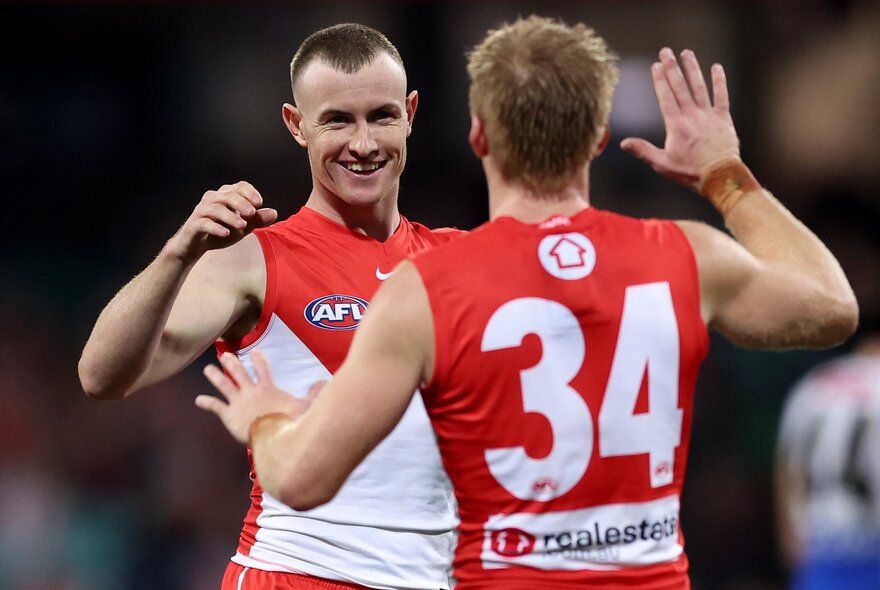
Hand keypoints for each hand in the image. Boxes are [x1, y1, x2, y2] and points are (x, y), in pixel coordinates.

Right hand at [166, 181, 277, 263]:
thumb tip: (274, 212)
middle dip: (241, 204)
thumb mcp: (243, 227)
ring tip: (242, 226)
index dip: (250, 193)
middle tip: (252, 213)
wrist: (195, 245)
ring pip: (216, 208)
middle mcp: (213, 199)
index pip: (240, 186)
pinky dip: (216, 227)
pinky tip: (226, 233)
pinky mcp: (194, 224)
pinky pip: (204, 223)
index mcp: (226, 195)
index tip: (259, 203)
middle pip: (228, 195)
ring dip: (230, 216)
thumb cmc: (221, 231)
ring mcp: (202, 210)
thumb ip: (257, 220)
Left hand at [195, 350, 318, 443]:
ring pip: (224, 385)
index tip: (254, 352)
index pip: (262, 369)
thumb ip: (314, 394)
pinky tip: (198, 399)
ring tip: (208, 368)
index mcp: (267, 389)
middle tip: (225, 355)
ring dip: (215, 376)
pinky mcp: (229, 415)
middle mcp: (251, 392)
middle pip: (239, 373)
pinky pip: (216, 407)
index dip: (258, 360)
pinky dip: (206, 403)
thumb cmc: (290, 422)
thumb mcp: (306, 407)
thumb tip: (325, 382)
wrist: (273, 435)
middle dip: (231, 363)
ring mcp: (238, 402)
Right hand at [620, 48, 740, 191]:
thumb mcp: (662, 164)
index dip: (660, 80)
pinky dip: (719, 81)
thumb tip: (623, 143)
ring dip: (692, 69)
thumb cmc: (689, 172)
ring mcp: (708, 115)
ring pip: (699, 87)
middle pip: (680, 87)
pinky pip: (721, 96)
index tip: (656, 65)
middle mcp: (691, 116)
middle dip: (672, 68)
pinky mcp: (723, 118)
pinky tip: (716, 67)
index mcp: (676, 125)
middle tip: (666, 52)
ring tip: (686, 53)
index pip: (665, 97)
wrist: (719, 176)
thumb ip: (643, 150)